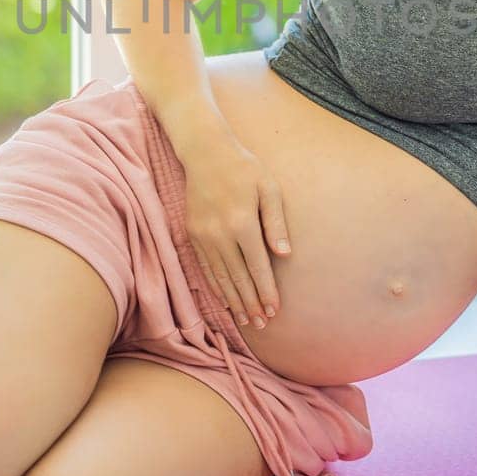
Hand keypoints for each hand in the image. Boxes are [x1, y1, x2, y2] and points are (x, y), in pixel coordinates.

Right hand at [181, 138, 290, 330]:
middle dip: (251, 302)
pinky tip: (225, 300)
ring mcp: (203, 235)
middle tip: (262, 323)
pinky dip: (215, 286)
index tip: (275, 309)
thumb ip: (276, 223)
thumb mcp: (269, 188)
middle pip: (238, 277)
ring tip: (246, 320)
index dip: (266, 290)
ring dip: (234, 300)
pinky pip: (205, 267)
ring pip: (220, 276)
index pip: (258, 266)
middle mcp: (220, 233)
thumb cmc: (244, 168)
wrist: (205, 152)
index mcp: (242, 222)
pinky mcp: (192, 234)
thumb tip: (284, 255)